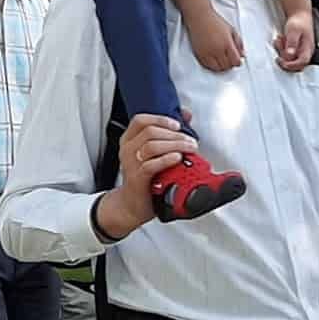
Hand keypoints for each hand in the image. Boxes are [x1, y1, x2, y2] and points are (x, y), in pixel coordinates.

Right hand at [98, 110, 198, 236]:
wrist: (132, 204)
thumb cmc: (145, 178)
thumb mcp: (153, 153)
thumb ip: (168, 133)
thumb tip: (186, 114)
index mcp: (129, 140)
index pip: (140, 121)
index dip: (160, 119)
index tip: (178, 124)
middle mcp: (128, 150)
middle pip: (150, 132)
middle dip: (174, 134)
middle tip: (191, 140)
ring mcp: (131, 164)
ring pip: (152, 145)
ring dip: (175, 145)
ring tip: (189, 148)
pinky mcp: (137, 178)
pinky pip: (151, 165)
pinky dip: (166, 159)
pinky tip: (177, 158)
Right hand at [184, 9, 243, 71]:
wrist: (200, 17)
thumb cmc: (215, 21)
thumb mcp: (232, 30)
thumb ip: (239, 43)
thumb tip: (243, 55)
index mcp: (227, 43)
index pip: (236, 61)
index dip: (238, 62)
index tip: (237, 60)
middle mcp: (217, 49)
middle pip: (227, 66)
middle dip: (230, 64)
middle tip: (230, 60)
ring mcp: (208, 53)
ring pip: (217, 68)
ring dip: (222, 67)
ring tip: (222, 60)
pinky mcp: (200, 54)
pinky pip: (208, 66)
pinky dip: (213, 66)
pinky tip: (215, 60)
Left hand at [274, 9, 316, 70]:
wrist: (299, 15)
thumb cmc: (299, 22)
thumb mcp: (293, 30)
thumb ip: (292, 43)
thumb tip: (290, 54)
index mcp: (308, 48)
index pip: (302, 62)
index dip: (292, 65)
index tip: (283, 62)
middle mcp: (305, 52)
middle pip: (296, 65)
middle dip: (285, 59)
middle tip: (279, 49)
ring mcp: (300, 51)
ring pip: (290, 60)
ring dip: (282, 51)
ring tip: (280, 40)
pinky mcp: (295, 50)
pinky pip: (287, 55)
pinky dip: (281, 49)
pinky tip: (281, 40)